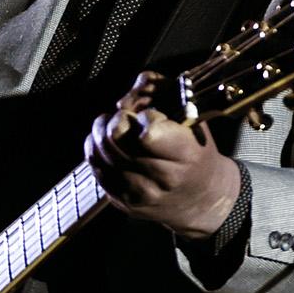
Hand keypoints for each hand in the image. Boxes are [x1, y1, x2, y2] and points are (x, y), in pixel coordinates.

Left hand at [85, 71, 242, 239]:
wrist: (199, 198)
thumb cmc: (196, 152)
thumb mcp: (193, 117)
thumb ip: (163, 91)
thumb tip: (130, 93)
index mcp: (186, 155)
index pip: (147, 132)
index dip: (145, 115)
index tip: (152, 116)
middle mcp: (162, 178)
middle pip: (115, 136)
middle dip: (119, 118)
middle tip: (129, 117)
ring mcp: (139, 193)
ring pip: (98, 149)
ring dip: (104, 130)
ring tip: (119, 128)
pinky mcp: (121, 201)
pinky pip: (94, 164)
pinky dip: (97, 148)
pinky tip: (112, 144)